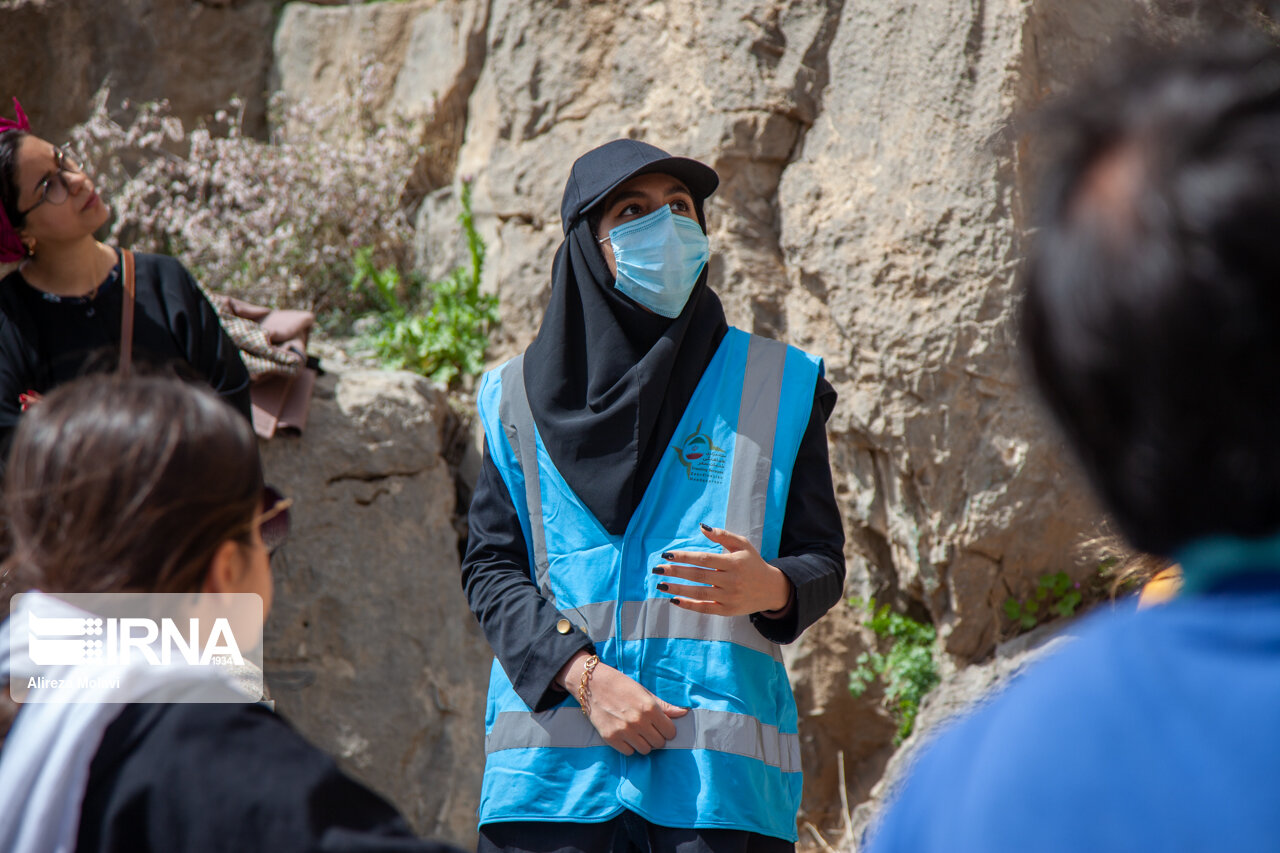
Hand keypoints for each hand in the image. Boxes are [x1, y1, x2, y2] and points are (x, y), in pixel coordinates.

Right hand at [557, 651, 686, 754]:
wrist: (592, 684)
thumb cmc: (620, 685)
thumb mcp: (644, 692)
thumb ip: (664, 706)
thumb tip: (684, 713)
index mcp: (649, 708)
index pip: (669, 732)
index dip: (667, 729)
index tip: (661, 726)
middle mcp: (638, 721)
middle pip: (658, 743)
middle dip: (656, 737)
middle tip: (648, 728)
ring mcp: (624, 731)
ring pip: (645, 750)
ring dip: (644, 743)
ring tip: (637, 732)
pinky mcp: (610, 738)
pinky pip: (629, 752)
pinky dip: (629, 746)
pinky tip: (626, 735)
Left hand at [655, 523, 792, 615]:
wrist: (771, 589)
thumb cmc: (752, 563)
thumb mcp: (742, 544)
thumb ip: (722, 535)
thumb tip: (701, 526)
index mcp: (734, 562)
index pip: (704, 559)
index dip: (684, 557)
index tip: (667, 555)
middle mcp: (731, 580)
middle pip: (699, 575)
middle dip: (676, 572)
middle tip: (657, 569)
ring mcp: (729, 597)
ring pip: (699, 593)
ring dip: (678, 588)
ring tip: (660, 584)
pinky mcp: (727, 611)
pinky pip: (705, 609)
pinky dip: (689, 605)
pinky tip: (674, 599)